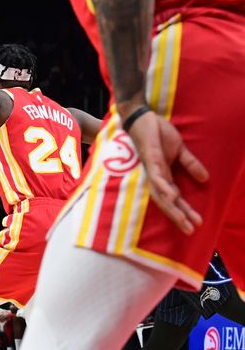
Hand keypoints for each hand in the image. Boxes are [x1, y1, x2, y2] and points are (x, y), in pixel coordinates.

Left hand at [124, 110, 207, 233]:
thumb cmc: (159, 135)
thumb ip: (190, 165)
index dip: (185, 212)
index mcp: (165, 177)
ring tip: (183, 220)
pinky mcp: (150, 160)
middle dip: (179, 217)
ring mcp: (152, 170)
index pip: (176, 199)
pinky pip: (157, 177)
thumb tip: (205, 179)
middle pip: (168, 202)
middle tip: (191, 230)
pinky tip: (172, 196)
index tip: (196, 224)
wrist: (144, 119)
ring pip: (161, 194)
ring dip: (172, 208)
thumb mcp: (180, 151)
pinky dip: (164, 187)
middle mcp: (156, 178)